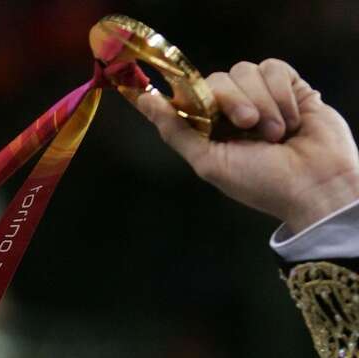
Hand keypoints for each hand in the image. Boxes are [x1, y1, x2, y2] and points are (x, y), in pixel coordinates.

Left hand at [137, 58, 358, 232]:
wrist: (315, 186)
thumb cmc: (261, 183)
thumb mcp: (209, 162)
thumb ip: (175, 130)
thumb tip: (144, 101)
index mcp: (209, 127)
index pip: (190, 95)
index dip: (193, 97)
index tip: (204, 109)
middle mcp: (232, 109)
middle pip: (216, 79)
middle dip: (232, 101)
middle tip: (248, 125)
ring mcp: (261, 95)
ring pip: (245, 71)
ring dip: (261, 102)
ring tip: (276, 133)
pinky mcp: (289, 86)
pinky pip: (274, 68)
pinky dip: (281, 94)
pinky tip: (292, 120)